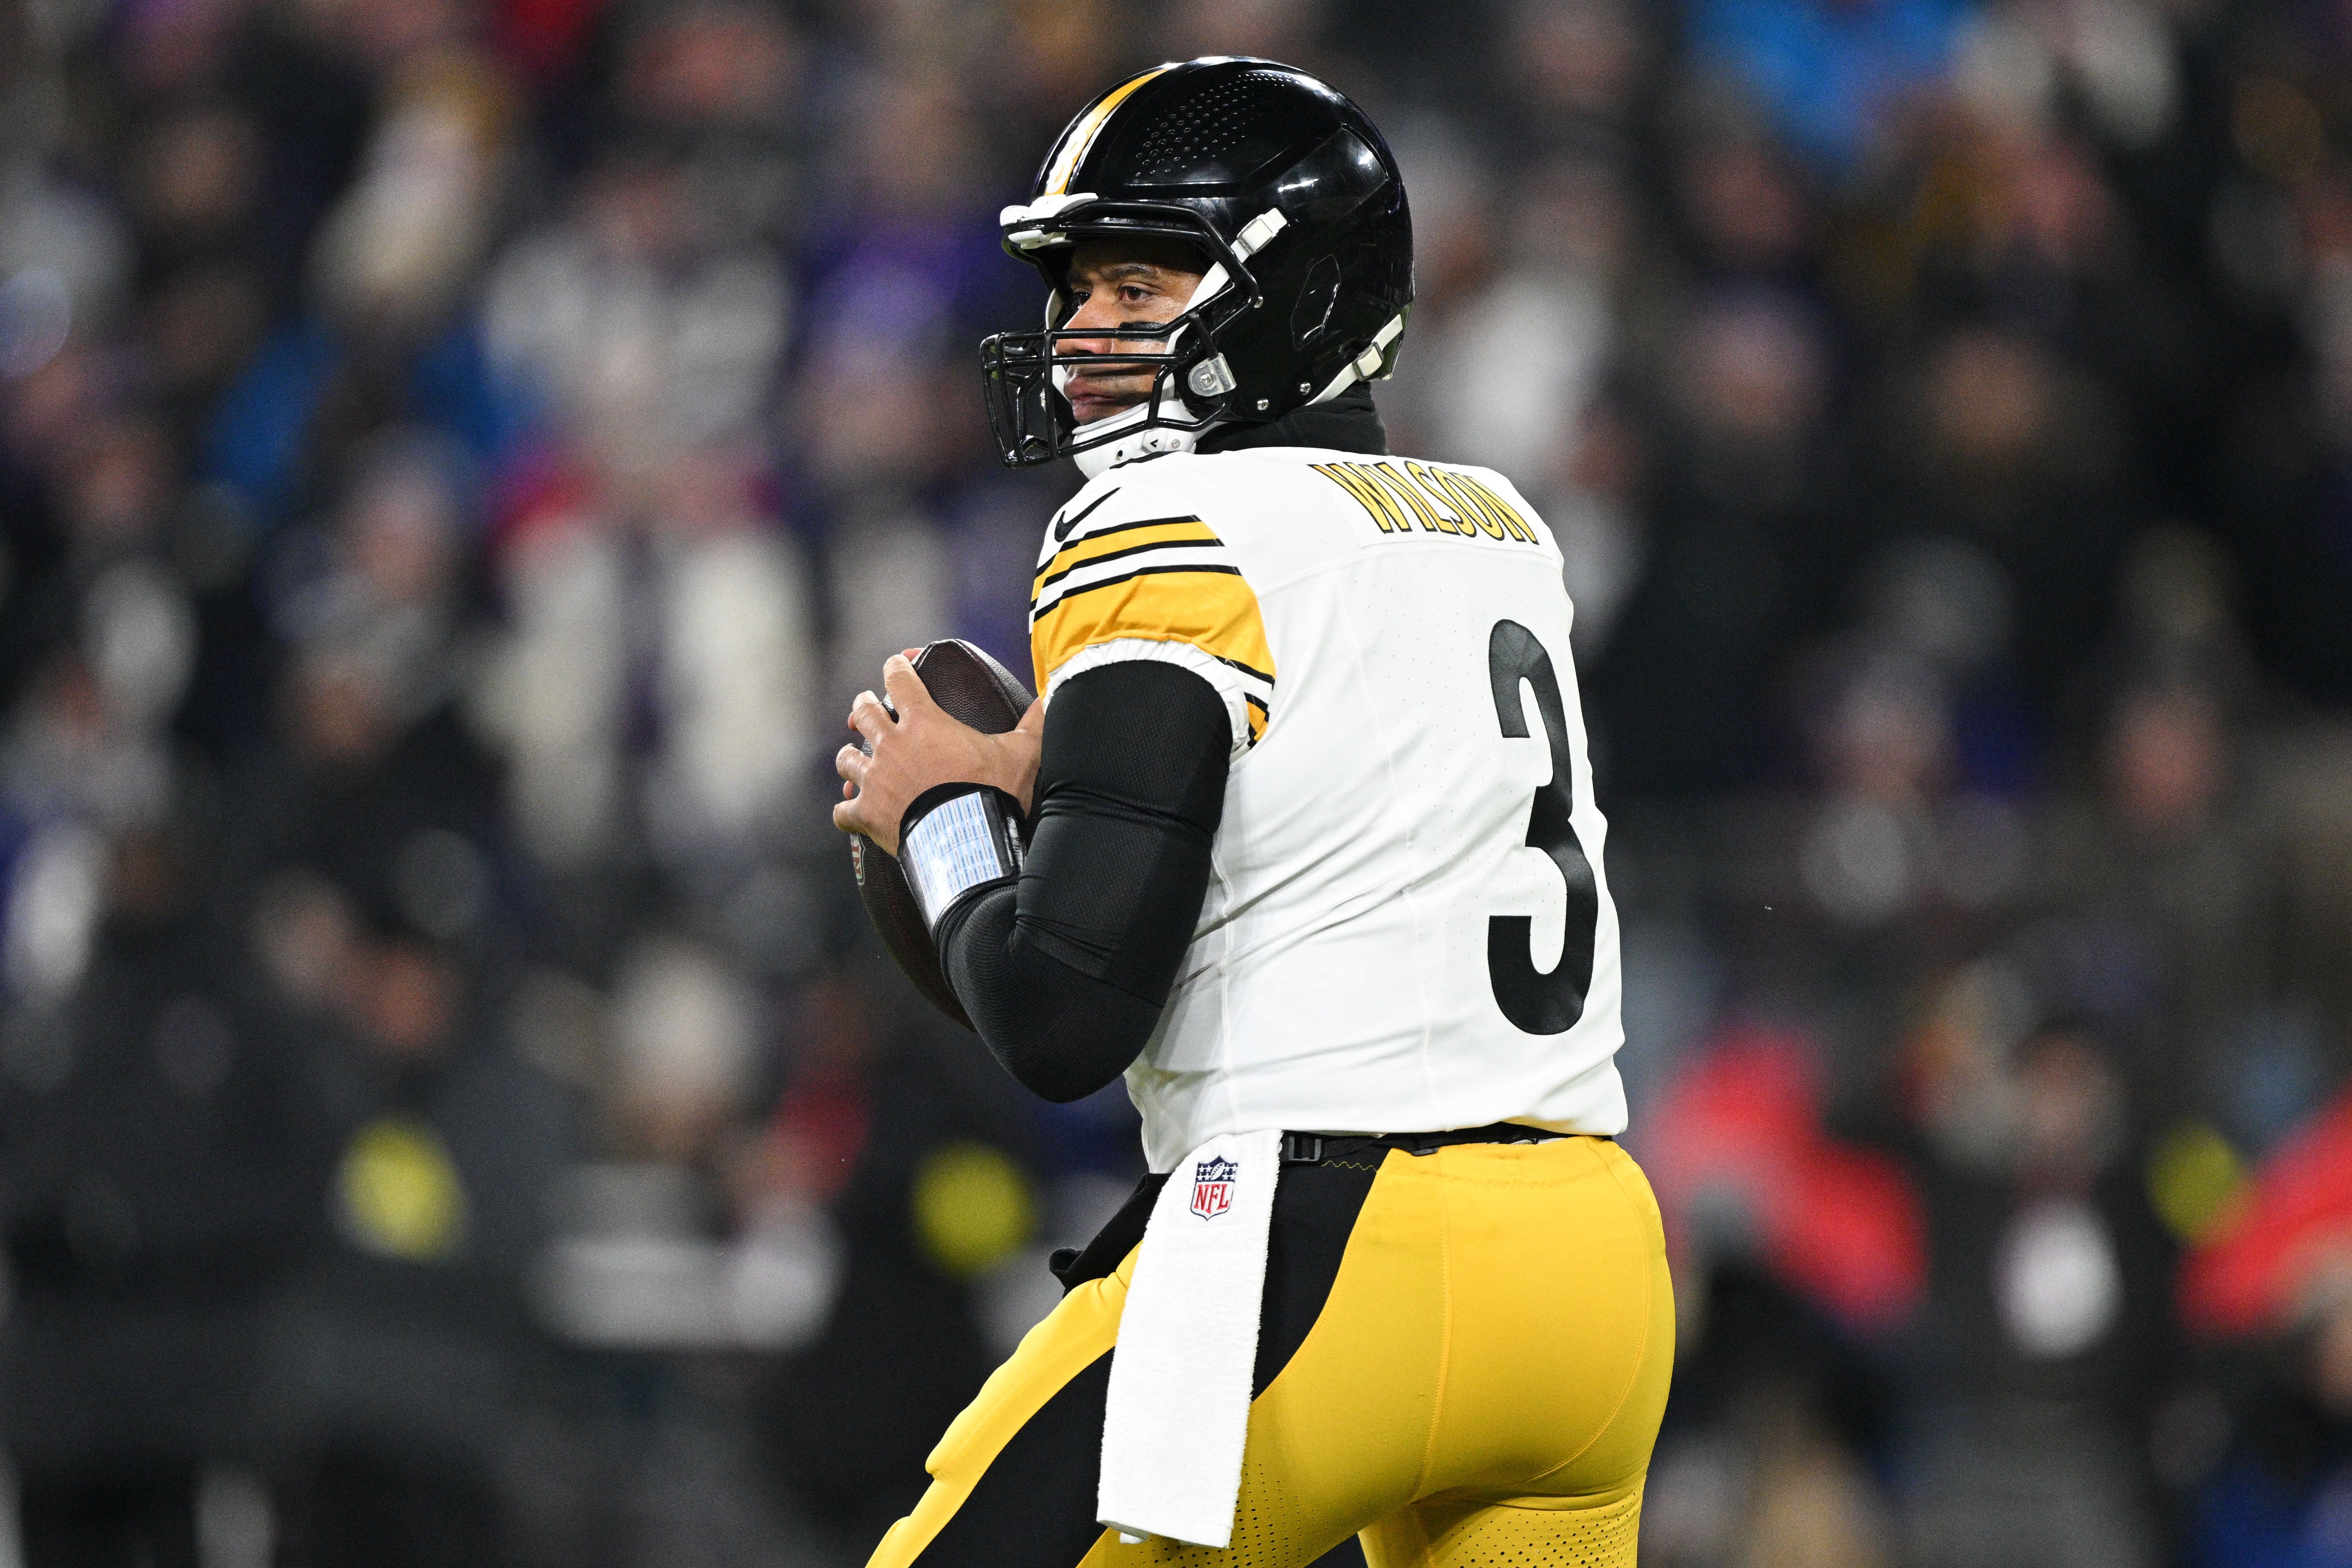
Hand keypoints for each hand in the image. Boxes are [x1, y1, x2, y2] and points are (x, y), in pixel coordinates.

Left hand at [833, 654, 1044, 854]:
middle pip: (862, 713)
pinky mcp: (866, 814)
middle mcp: (892, 745)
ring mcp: (874, 780)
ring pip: (846, 760)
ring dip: (849, 758)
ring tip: (852, 759)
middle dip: (862, 707)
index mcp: (924, 723)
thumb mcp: (1021, 753)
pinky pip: (842, 811)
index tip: (894, 665)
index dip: (895, 668)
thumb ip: (1034, 723)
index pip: (900, 680)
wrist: (968, 841)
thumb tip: (1052, 698)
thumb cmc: (993, 792)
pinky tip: (851, 813)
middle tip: (864, 707)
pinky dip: (846, 811)